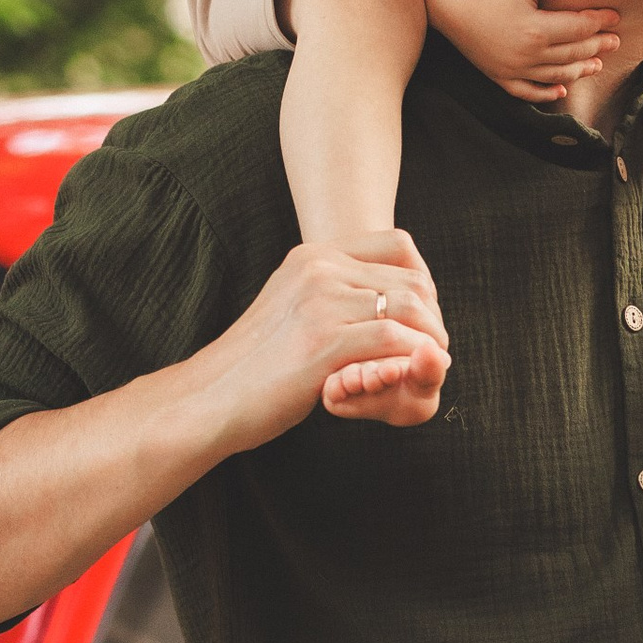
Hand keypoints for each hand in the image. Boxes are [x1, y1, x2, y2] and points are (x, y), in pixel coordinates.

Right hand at [196, 233, 451, 449]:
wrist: (209, 397)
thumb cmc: (256, 363)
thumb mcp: (294, 307)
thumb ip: (333, 292)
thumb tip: (386, 295)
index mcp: (313, 255)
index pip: (399, 245)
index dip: (425, 281)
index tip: (424, 316)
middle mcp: (318, 269)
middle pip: (412, 280)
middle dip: (432, 316)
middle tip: (433, 347)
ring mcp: (319, 302)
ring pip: (409, 308)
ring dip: (429, 340)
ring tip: (428, 364)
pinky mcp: (322, 342)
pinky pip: (393, 340)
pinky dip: (413, 359)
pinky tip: (411, 376)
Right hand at [430, 0, 621, 104]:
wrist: (445, 1)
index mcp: (535, 29)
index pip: (579, 27)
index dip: (600, 21)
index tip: (615, 16)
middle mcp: (527, 54)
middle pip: (572, 53)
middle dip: (597, 46)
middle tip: (615, 41)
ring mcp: (513, 69)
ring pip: (555, 75)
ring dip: (579, 70)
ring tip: (597, 64)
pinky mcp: (499, 75)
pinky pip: (526, 91)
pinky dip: (545, 93)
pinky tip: (560, 90)